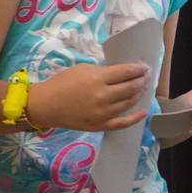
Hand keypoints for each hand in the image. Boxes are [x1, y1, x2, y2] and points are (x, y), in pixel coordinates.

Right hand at [27, 62, 150, 131]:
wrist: (46, 105)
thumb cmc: (61, 83)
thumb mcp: (81, 69)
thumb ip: (102, 71)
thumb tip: (119, 74)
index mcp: (97, 79)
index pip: (126, 72)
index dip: (138, 69)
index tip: (144, 67)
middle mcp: (103, 96)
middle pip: (131, 87)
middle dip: (141, 80)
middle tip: (145, 76)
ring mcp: (103, 113)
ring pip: (129, 103)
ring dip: (139, 94)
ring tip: (142, 88)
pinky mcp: (101, 125)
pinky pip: (123, 123)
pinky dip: (135, 118)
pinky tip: (143, 112)